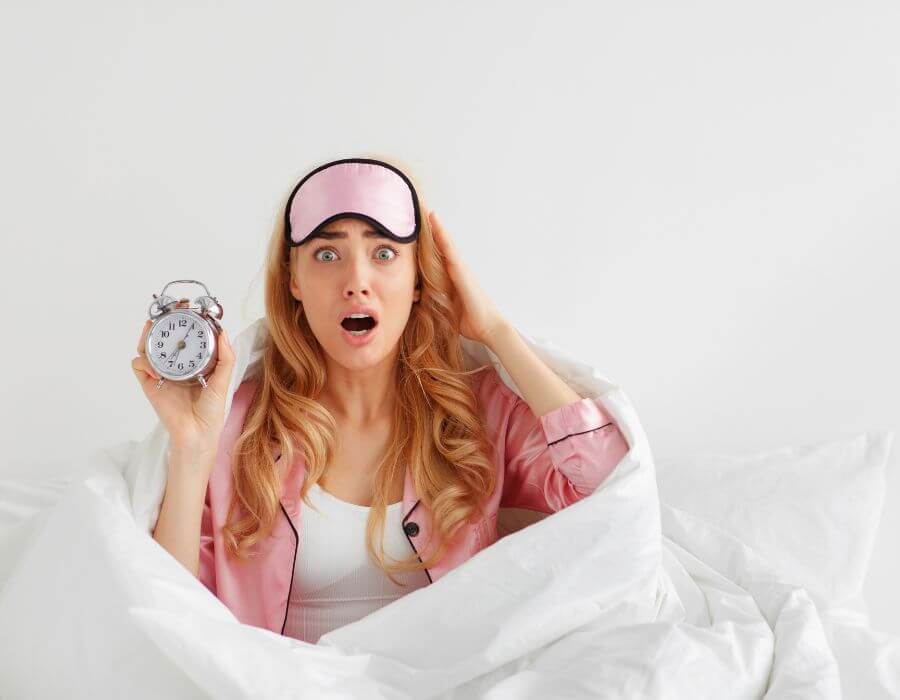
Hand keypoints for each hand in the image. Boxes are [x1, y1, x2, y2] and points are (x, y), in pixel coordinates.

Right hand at [131, 319, 235, 458]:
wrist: (198, 431)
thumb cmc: (212, 409)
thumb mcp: (223, 379)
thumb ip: (225, 357)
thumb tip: (223, 332)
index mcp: (192, 362)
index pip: (183, 337)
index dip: (182, 321)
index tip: (186, 307)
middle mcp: (175, 365)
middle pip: (162, 338)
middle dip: (162, 322)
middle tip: (168, 311)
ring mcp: (161, 373)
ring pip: (146, 347)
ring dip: (148, 336)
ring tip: (154, 327)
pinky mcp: (150, 384)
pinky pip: (139, 365)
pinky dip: (143, 361)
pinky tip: (156, 366)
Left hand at [429, 210, 508, 345]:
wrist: (488, 327)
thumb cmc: (469, 320)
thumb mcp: (445, 308)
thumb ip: (433, 300)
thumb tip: (417, 298)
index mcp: (451, 278)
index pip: (438, 257)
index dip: (431, 243)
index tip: (420, 231)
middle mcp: (456, 270)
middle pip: (443, 246)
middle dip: (434, 230)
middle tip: (423, 212)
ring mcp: (460, 269)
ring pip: (446, 244)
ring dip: (438, 228)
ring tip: (430, 213)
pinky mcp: (461, 271)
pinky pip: (450, 250)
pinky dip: (442, 236)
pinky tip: (436, 223)